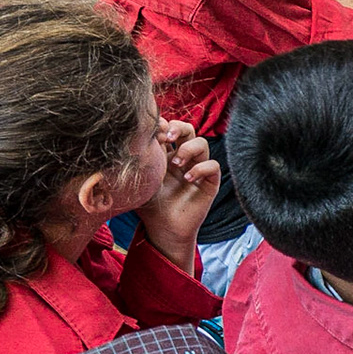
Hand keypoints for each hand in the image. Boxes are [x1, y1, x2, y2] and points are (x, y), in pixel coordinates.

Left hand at [136, 120, 220, 270]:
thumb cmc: (148, 205)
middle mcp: (183, 159)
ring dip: (189, 149)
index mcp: (166, 155)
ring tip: (176, 163)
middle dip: (178, 128)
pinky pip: (213, 166)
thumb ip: (143, 156)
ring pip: (203, 144)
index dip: (165, 124)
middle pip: (189, 130)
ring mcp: (197, 170)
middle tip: (166, 137)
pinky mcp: (209, 183)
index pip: (170, 129)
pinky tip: (188, 179)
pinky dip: (202, 168)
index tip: (152, 132)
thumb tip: (139, 135)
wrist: (161, 228)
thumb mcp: (141, 176)